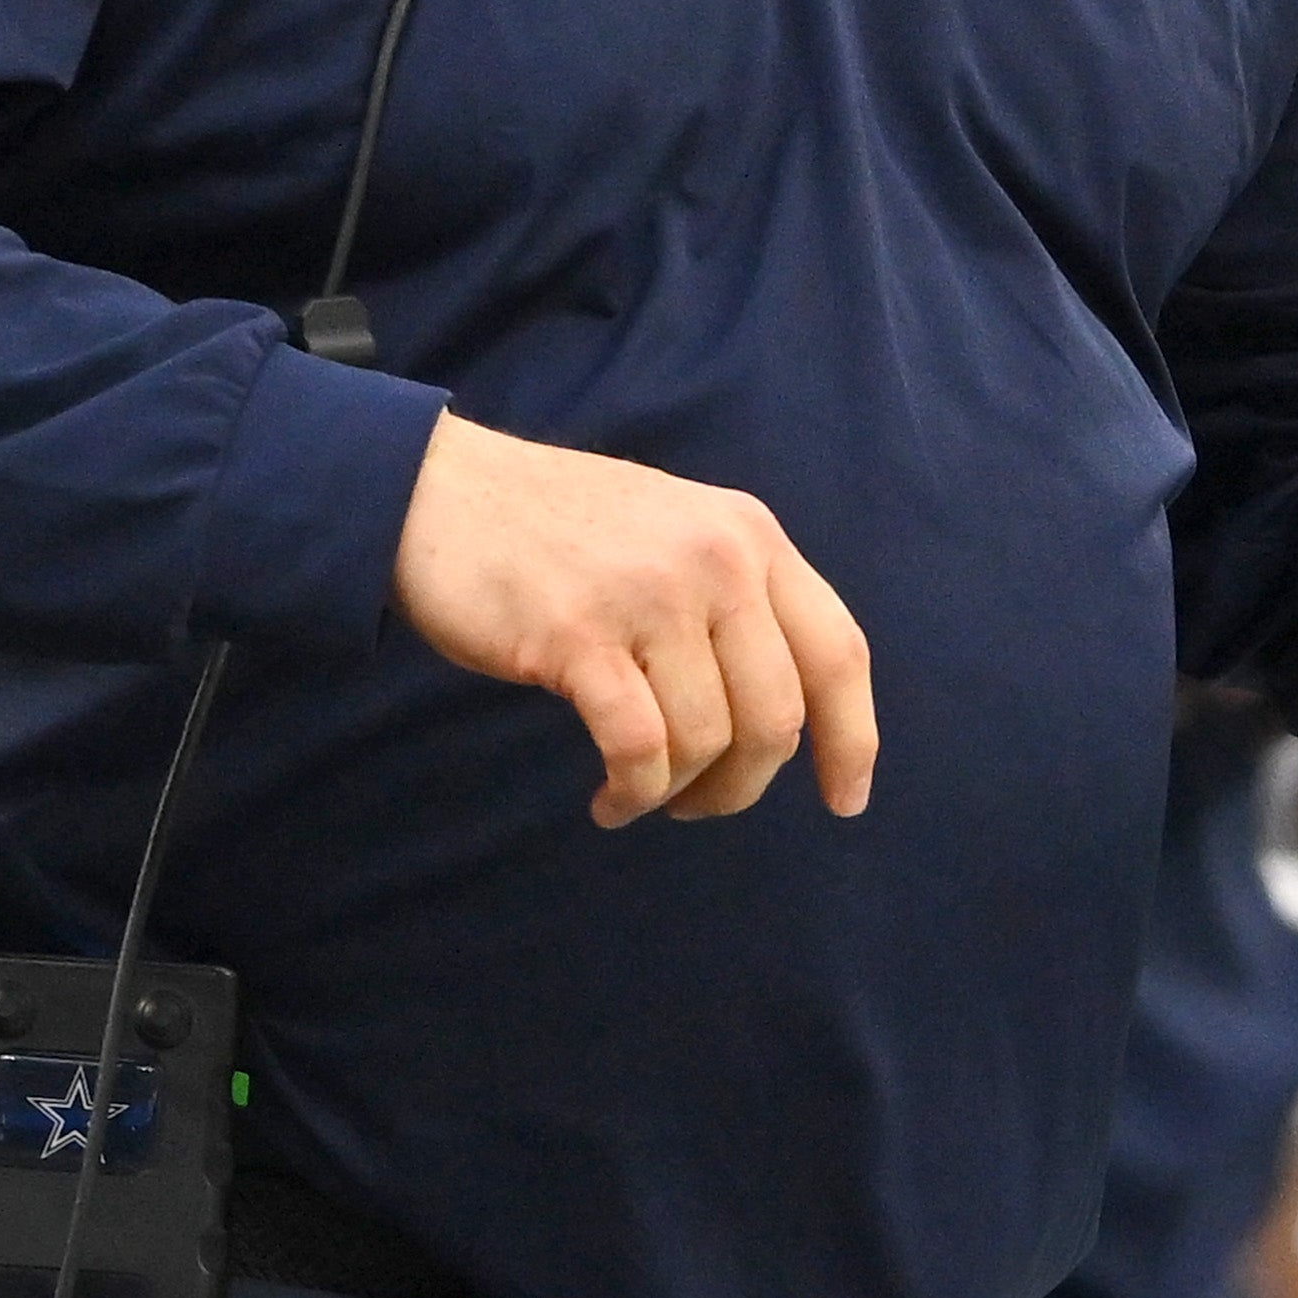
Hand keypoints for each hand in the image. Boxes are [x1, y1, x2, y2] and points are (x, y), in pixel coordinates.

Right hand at [392, 414, 878, 828]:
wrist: (443, 491)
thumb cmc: (560, 530)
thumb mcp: (677, 532)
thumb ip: (736, 597)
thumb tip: (783, 714)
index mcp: (751, 535)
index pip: (839, 651)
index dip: (853, 738)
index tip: (845, 799)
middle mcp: (716, 559)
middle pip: (777, 716)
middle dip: (743, 786)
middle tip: (699, 806)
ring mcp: (649, 595)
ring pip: (708, 741)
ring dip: (675, 794)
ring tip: (636, 797)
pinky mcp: (578, 637)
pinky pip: (639, 749)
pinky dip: (632, 793)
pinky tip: (609, 800)